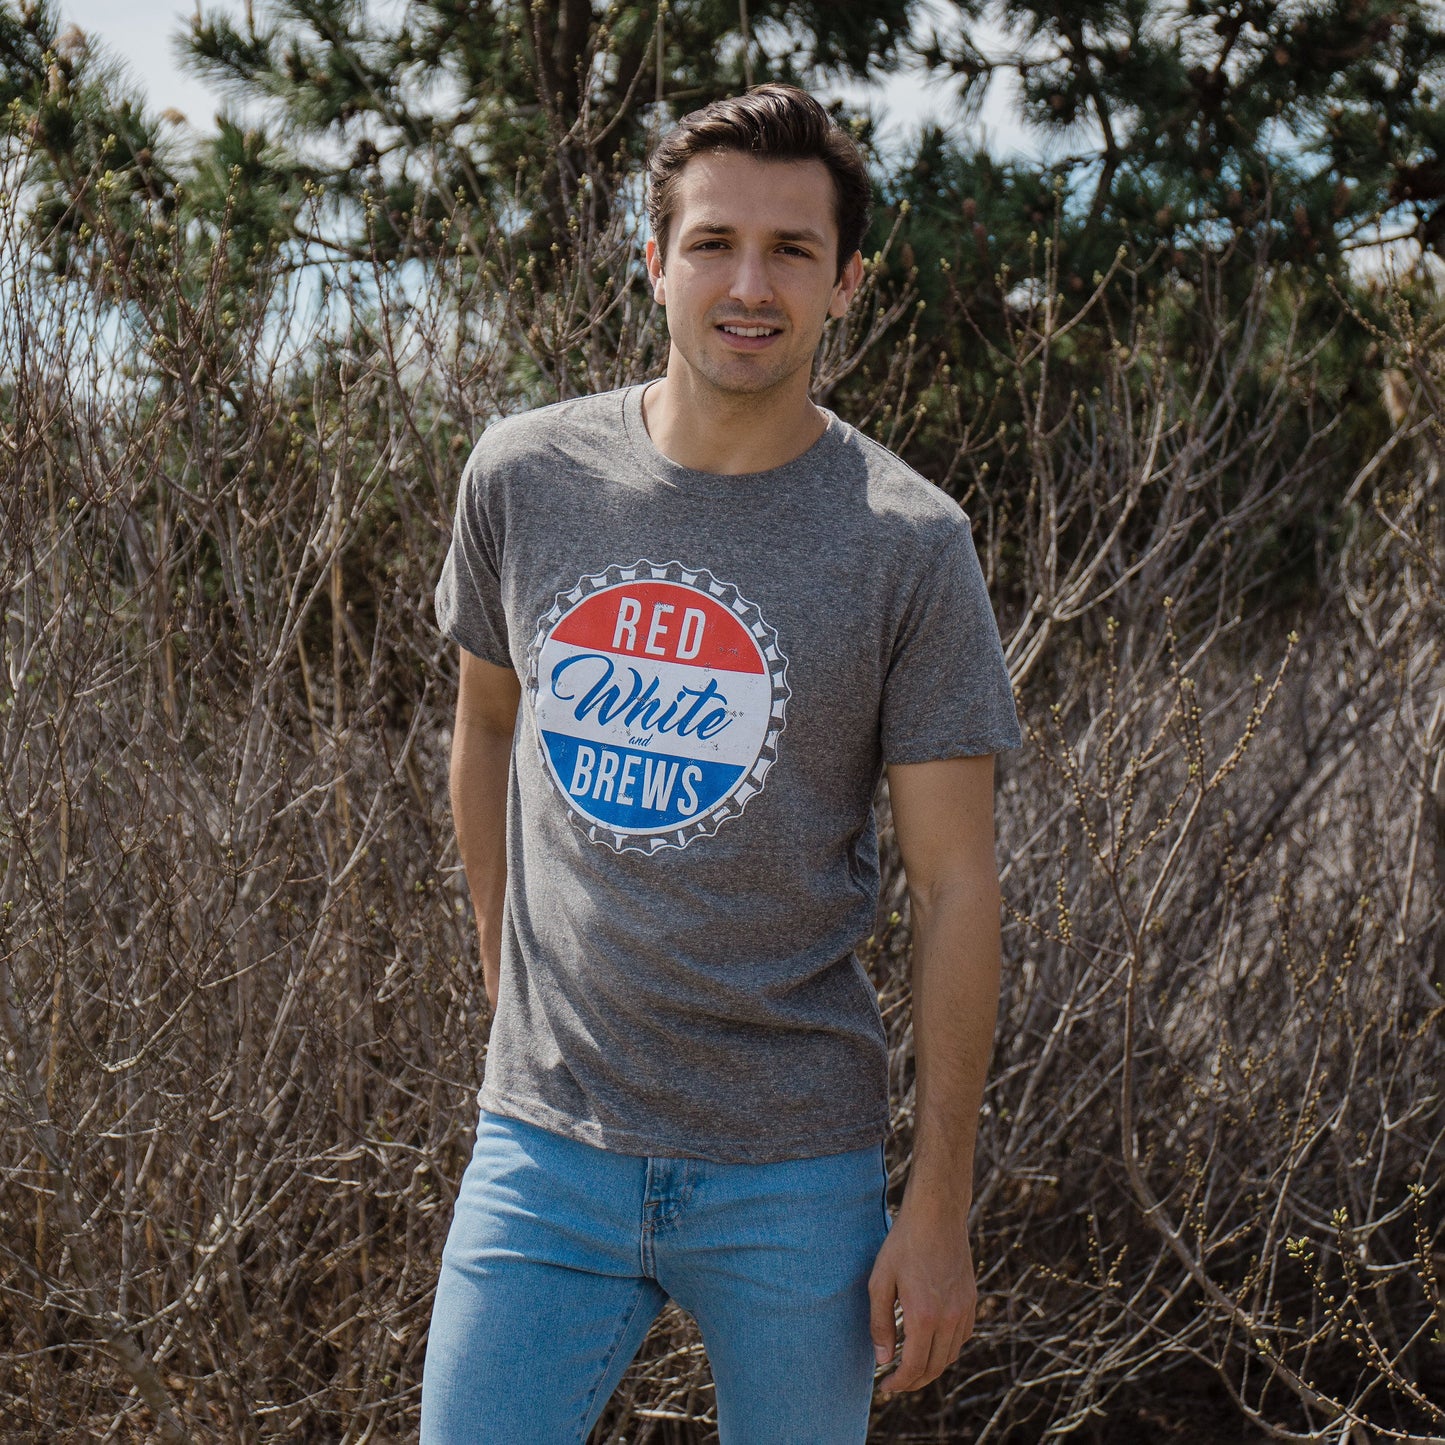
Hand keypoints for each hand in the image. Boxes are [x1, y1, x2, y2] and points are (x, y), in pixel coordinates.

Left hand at [868, 1195, 976, 1395]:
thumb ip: (881, 1324)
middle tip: (895, 1382)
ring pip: (950, 1355)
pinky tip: (931, 1343)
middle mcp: (949, 1319)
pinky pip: (961, 1338)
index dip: (899, 1383)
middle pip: (934, 1368)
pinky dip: (946, 1349)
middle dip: (914, 1381)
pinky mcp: (971, 1301)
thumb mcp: (880, 1281)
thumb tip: (883, 1360)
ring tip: (911, 1365)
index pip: (914, 1367)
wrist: (937, 1215)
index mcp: (924, 1316)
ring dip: (931, 1367)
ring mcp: (964, 1310)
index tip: (885, 1388)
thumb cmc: (903, 1245)